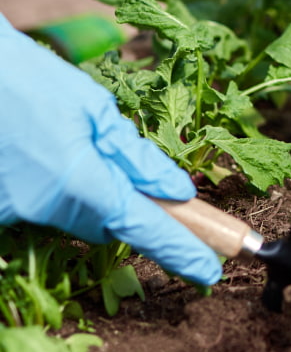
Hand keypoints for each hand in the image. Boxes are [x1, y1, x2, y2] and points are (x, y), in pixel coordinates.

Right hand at [0, 16, 220, 284]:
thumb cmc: (29, 79)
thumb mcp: (95, 108)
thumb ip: (137, 157)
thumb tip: (177, 192)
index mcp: (80, 181)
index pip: (145, 227)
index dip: (180, 249)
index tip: (210, 271)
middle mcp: (45, 207)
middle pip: (107, 223)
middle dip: (123, 201)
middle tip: (113, 156)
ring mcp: (15, 212)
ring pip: (75, 216)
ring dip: (86, 190)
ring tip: (63, 140)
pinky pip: (43, 207)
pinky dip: (53, 185)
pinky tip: (38, 148)